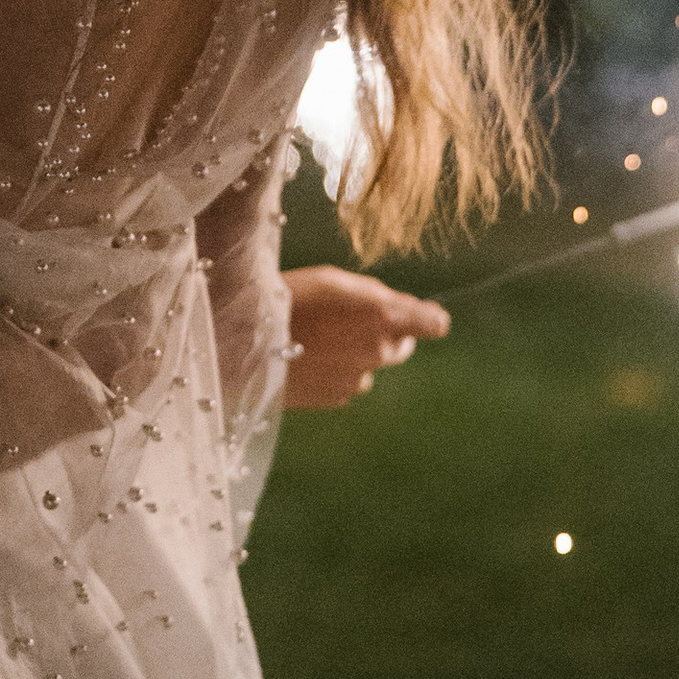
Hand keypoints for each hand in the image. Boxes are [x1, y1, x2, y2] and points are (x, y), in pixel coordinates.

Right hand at [282, 264, 448, 407]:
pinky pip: (347, 382)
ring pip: (370, 365)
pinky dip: (335, 371)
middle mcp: (377, 352)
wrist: (245, 342)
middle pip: (401, 346)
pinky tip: (307, 357)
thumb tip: (403, 306)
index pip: (433, 324)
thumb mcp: (334, 280)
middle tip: (346, 319)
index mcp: (382, 317)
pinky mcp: (337, 398)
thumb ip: (376, 294)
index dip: (426, 318)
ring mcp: (358, 379)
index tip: (414, 314)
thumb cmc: (289, 299)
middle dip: (384, 334)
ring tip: (315, 338)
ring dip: (355, 354)